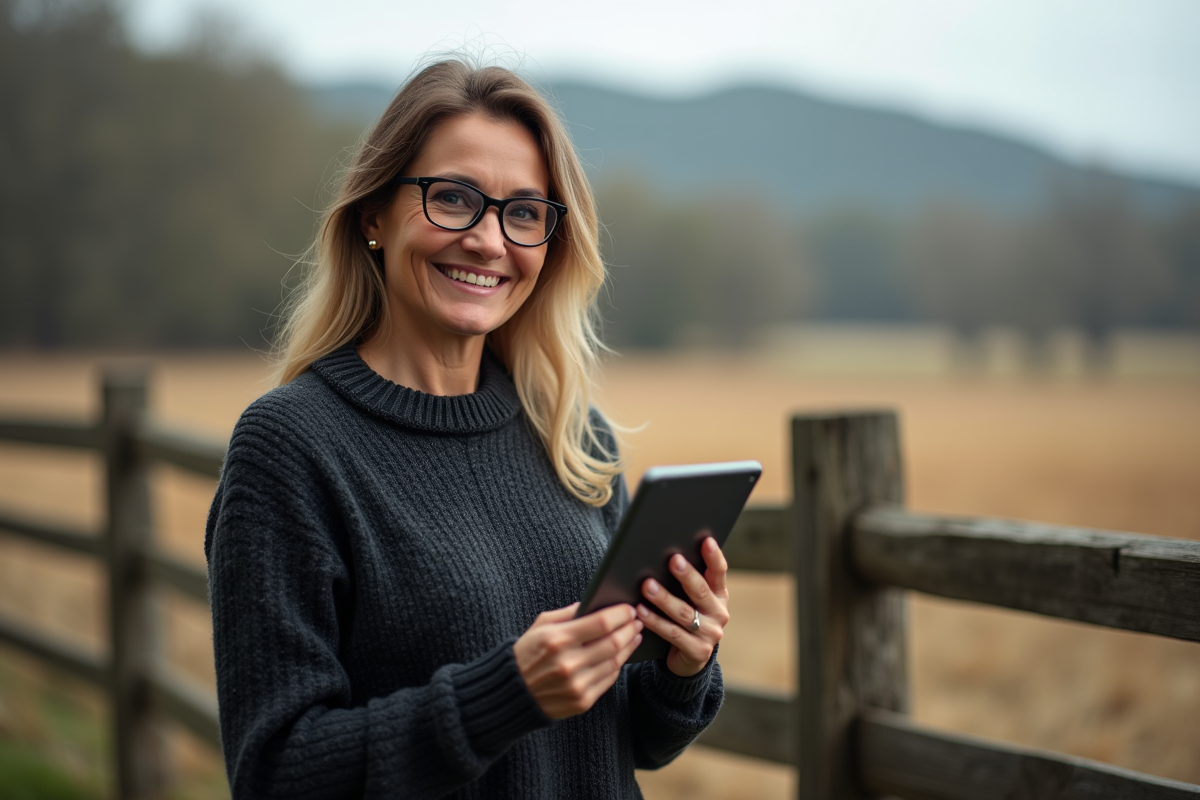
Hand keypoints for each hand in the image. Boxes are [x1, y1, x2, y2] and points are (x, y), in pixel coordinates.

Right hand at [514, 602, 642, 719]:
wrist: (512, 694)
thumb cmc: (526, 654)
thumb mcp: (540, 626)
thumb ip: (568, 613)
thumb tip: (594, 603)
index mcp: (557, 639)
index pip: (601, 623)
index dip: (620, 614)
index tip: (628, 608)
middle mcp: (569, 663)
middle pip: (614, 642)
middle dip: (630, 629)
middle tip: (637, 620)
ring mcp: (577, 685)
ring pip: (615, 662)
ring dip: (629, 646)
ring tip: (634, 635)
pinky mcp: (582, 701)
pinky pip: (609, 680)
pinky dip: (618, 665)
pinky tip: (622, 655)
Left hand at [638, 537, 729, 676]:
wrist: (690, 658)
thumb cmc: (686, 619)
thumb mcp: (693, 600)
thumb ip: (687, 582)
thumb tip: (664, 556)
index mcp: (719, 596)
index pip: (719, 573)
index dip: (714, 557)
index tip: (706, 540)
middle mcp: (719, 613)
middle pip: (701, 591)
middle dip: (687, 575)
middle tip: (673, 559)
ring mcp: (710, 634)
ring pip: (684, 613)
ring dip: (664, 598)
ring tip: (647, 585)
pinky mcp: (697, 651)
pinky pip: (672, 633)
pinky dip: (655, 621)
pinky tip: (640, 611)